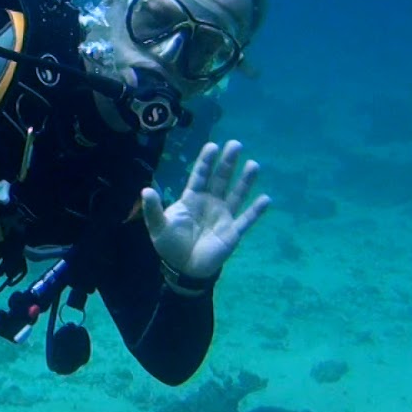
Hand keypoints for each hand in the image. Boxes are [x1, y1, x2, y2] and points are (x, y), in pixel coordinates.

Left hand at [140, 140, 269, 279]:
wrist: (184, 268)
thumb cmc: (170, 245)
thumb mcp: (158, 226)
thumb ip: (153, 209)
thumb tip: (146, 190)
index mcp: (192, 199)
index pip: (200, 176)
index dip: (206, 161)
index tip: (213, 145)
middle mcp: (210, 203)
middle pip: (221, 179)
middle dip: (228, 163)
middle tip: (236, 144)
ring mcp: (223, 216)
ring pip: (237, 195)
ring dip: (245, 181)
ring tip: (254, 165)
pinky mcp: (233, 232)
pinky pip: (247, 219)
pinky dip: (256, 210)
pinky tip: (266, 198)